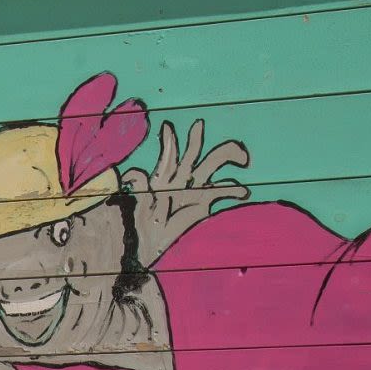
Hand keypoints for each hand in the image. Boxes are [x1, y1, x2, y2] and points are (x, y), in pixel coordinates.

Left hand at [119, 118, 248, 256]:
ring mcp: (193, 189)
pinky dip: (233, 190)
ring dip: (226, 155)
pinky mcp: (203, 203)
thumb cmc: (139, 224)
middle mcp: (179, 180)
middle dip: (196, 139)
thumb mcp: (134, 204)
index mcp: (162, 179)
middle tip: (199, 125)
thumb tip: (127, 174)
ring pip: (211, 164)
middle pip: (192, 152)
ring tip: (241, 156)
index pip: (168, 155)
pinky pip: (221, 192)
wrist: (148, 244)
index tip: (167, 126)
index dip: (169, 141)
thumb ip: (136, 187)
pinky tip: (243, 192)